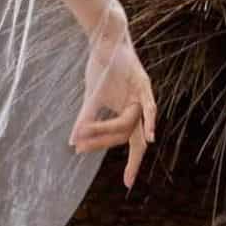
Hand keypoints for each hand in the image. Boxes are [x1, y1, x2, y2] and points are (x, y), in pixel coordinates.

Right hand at [69, 27, 156, 190]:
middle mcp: (139, 108)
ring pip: (131, 123)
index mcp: (128, 114)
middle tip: (103, 162)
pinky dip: (150, 120)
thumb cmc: (101, 69)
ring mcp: (142, 96)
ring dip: (114, 134)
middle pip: (132, 138)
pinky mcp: (143, 83)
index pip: (130, 143)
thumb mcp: (92, 98)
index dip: (132, 164)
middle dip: (119, 152)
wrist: (105, 42)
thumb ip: (86, 119)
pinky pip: (149, 105)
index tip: (127, 184)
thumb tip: (74, 142)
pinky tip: (151, 136)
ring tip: (90, 140)